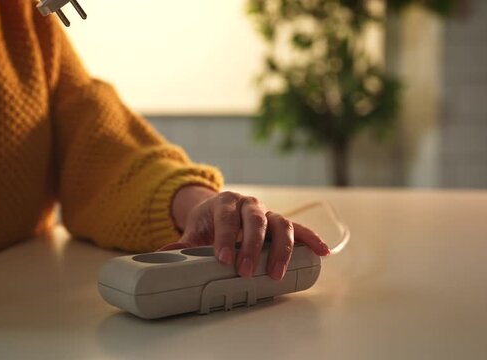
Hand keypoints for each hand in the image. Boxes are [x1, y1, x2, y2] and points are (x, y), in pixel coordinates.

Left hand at [159, 187, 329, 279]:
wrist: (218, 208)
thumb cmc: (208, 221)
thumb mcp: (194, 228)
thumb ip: (182, 243)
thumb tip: (163, 253)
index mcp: (225, 202)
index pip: (226, 218)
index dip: (226, 238)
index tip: (223, 259)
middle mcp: (249, 204)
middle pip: (255, 221)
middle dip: (251, 246)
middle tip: (246, 270)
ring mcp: (267, 213)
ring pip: (281, 225)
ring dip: (281, 249)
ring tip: (276, 273)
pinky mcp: (281, 224)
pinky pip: (300, 229)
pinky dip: (312, 239)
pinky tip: (322, 252)